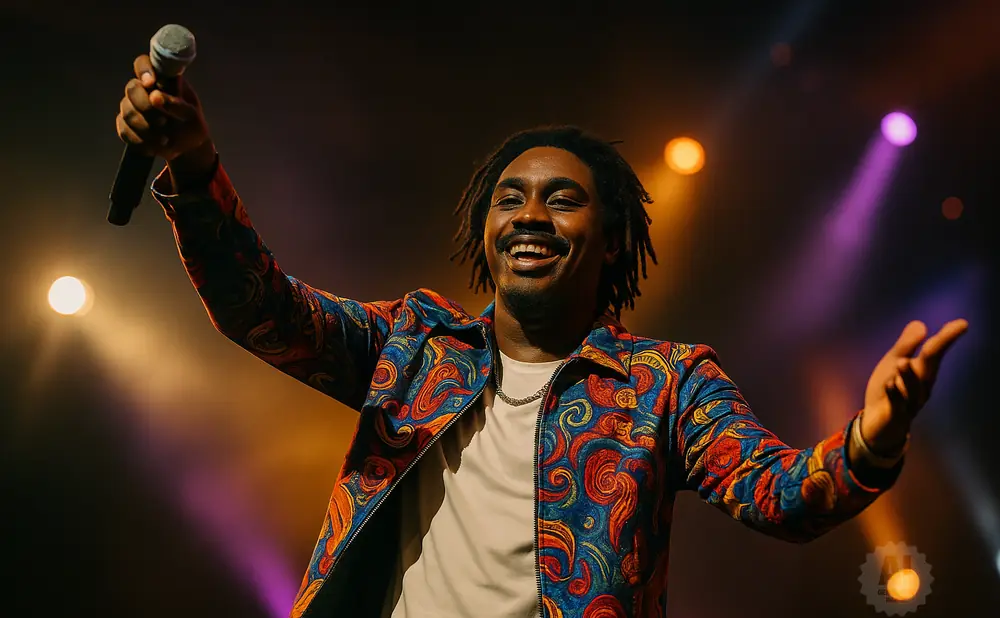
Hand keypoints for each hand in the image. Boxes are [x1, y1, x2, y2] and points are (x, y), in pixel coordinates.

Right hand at [115, 54, 209, 161]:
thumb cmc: (191, 123)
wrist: (187, 146)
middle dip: (145, 106)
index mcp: (161, 80)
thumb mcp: (192, 115)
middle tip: (163, 121)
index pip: (143, 63)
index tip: (151, 83)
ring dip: (146, 128)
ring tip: (164, 138)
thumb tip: (154, 96)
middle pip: (131, 88)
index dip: (144, 70)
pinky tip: (156, 145)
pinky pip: (124, 131)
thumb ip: (176, 104)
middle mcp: (143, 90)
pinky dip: (141, 141)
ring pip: (127, 112)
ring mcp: (132, 107)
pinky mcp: (125, 126)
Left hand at [860, 319, 967, 452]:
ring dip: (908, 376)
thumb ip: (906, 345)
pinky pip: (897, 406)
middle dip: (937, 351)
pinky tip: (890, 384)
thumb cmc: (888, 392)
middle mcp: (922, 387)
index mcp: (922, 371)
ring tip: (902, 362)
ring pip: (913, 389)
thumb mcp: (893, 364)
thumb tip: (921, 323)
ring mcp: (911, 403)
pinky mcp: (896, 416)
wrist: (877, 424)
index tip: (963, 323)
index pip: (936, 351)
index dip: (947, 337)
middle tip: (941, 336)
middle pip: (930, 367)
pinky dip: (894, 395)